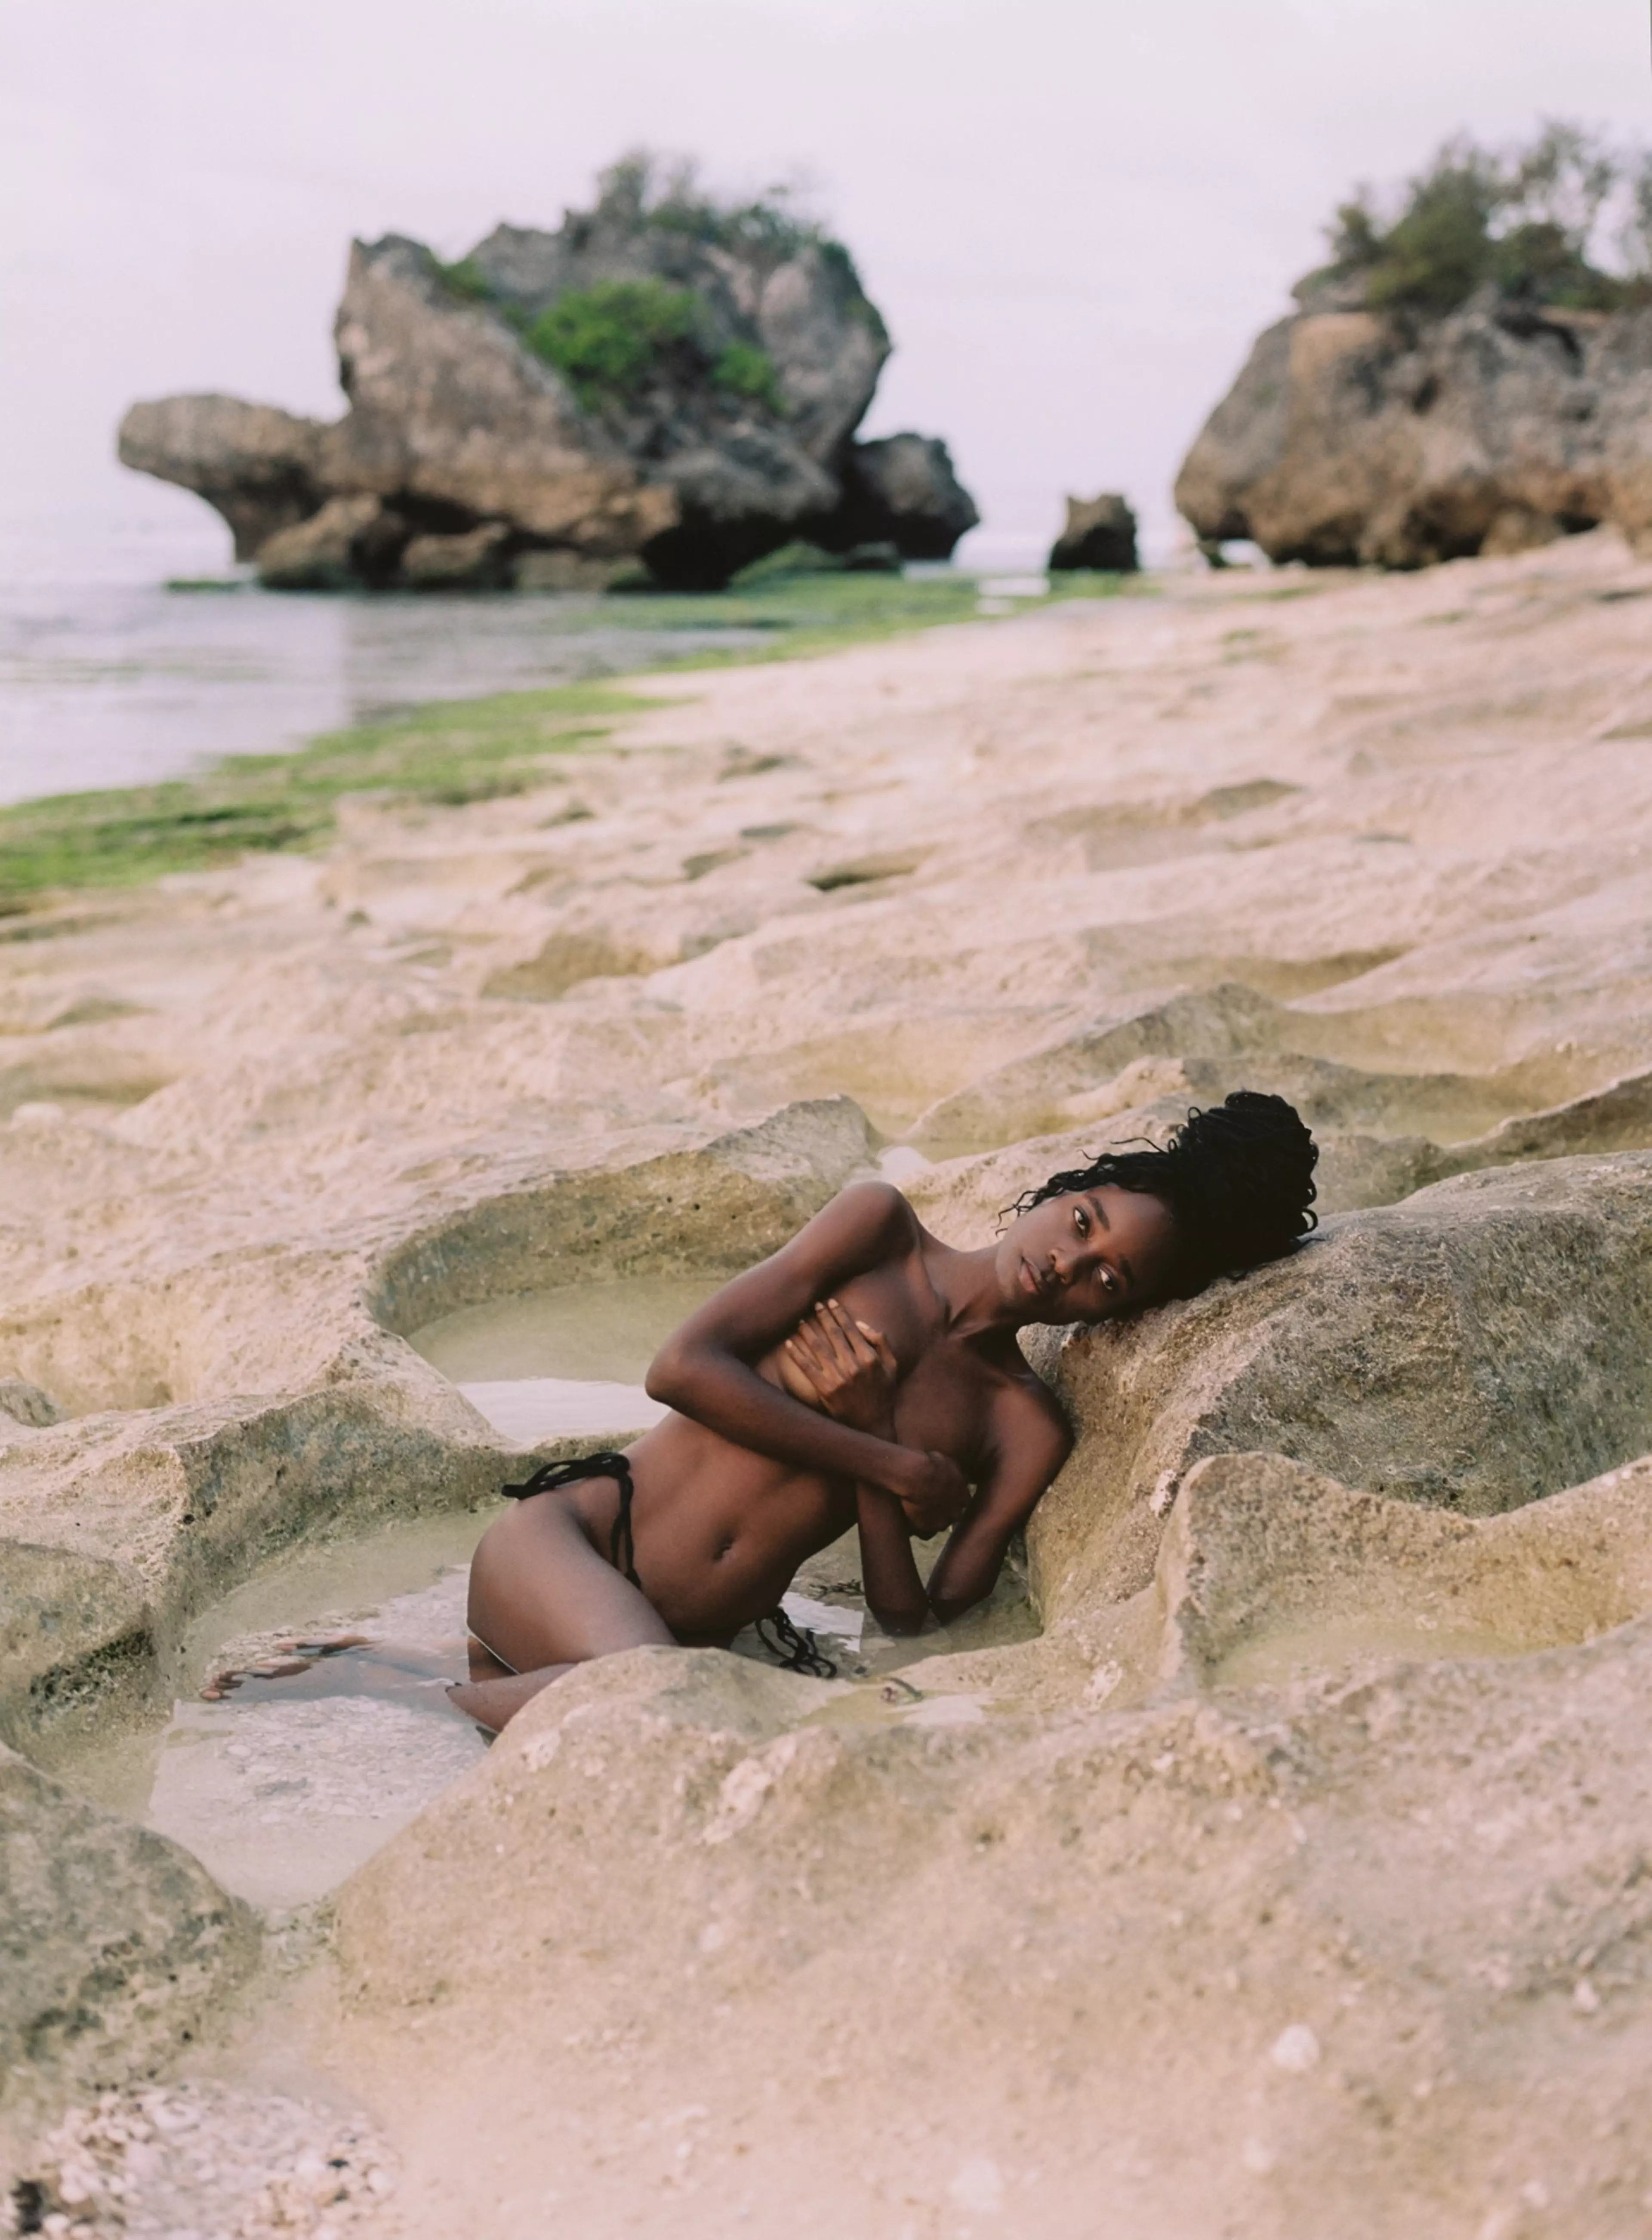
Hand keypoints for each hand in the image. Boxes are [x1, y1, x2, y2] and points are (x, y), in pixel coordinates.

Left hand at [783, 1299, 898, 1436]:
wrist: (873, 1426)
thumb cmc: (883, 1395)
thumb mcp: (892, 1367)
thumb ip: (881, 1343)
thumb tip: (861, 1325)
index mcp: (869, 1358)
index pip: (851, 1329)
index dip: (839, 1314)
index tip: (831, 1302)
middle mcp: (853, 1365)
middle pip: (833, 1335)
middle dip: (823, 1317)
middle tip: (814, 1304)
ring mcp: (838, 1378)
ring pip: (818, 1348)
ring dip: (807, 1331)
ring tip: (798, 1320)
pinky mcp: (825, 1390)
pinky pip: (807, 1368)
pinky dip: (797, 1354)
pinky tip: (789, 1343)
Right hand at [891, 1448, 969, 1537]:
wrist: (915, 1474)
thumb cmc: (932, 1464)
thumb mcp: (950, 1463)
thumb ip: (956, 1473)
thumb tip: (961, 1474)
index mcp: (963, 1496)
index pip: (964, 1502)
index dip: (955, 1498)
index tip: (946, 1493)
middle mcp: (955, 1512)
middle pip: (955, 1516)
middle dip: (947, 1510)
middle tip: (934, 1503)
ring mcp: (940, 1521)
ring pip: (940, 1525)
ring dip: (933, 1520)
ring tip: (922, 1511)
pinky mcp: (925, 1528)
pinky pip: (924, 1533)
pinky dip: (919, 1527)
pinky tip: (913, 1521)